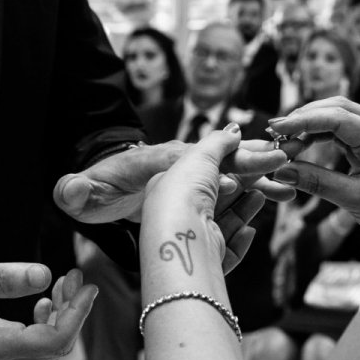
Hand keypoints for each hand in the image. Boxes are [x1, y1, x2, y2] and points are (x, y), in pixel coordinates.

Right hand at [0, 257, 97, 359]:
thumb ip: (5, 277)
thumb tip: (44, 276)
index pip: (53, 340)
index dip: (78, 313)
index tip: (87, 286)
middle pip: (55, 346)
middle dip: (73, 311)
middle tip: (75, 278)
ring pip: (45, 345)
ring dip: (61, 314)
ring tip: (63, 283)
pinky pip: (30, 342)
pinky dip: (46, 320)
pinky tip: (44, 300)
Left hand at [54, 140, 290, 223]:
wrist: (108, 188)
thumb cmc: (99, 188)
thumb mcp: (83, 192)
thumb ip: (78, 191)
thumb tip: (70, 191)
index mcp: (159, 161)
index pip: (197, 156)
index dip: (224, 156)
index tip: (251, 158)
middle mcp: (183, 169)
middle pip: (225, 163)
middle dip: (255, 161)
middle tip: (286, 160)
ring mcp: (194, 186)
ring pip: (235, 180)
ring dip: (261, 183)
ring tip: (289, 188)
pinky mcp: (199, 201)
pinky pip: (231, 199)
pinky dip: (252, 199)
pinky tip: (269, 203)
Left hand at [140, 125, 258, 276]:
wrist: (177, 244)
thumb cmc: (181, 195)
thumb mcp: (198, 155)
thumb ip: (219, 142)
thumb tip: (235, 130)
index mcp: (176, 186)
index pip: (215, 171)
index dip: (245, 163)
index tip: (273, 159)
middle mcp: (181, 213)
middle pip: (224, 197)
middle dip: (252, 187)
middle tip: (281, 182)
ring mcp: (192, 239)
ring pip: (227, 222)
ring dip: (245, 208)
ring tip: (262, 197)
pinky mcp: (204, 262)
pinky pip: (227, 250)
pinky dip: (240, 239)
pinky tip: (249, 230)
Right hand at [268, 96, 359, 243]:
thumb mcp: (353, 200)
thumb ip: (316, 182)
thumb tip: (281, 170)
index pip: (338, 118)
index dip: (305, 120)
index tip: (278, 128)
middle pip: (338, 107)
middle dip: (305, 116)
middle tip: (276, 130)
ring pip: (338, 116)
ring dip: (311, 123)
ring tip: (285, 139)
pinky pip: (341, 131)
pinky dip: (319, 134)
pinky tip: (302, 144)